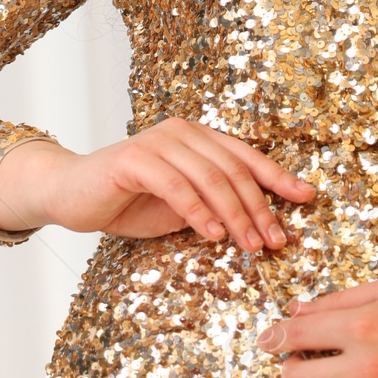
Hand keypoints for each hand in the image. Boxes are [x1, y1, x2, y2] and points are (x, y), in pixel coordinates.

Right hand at [0, 118, 316, 249]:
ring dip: (235, 215)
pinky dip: (198, 212)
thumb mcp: (182, 205)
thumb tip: (261, 225)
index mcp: (197, 137)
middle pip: (234, 169)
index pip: (246, 157)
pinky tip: (213, 235)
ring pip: (210, 177)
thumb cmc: (128, 201)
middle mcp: (181, 132)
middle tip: (275, 241)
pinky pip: (176, 186)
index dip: (279, 178)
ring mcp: (158, 142)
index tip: (307, 199)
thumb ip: (215, 205)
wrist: (70, 193)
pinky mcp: (134, 159)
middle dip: (260, 208)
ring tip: (250, 245)